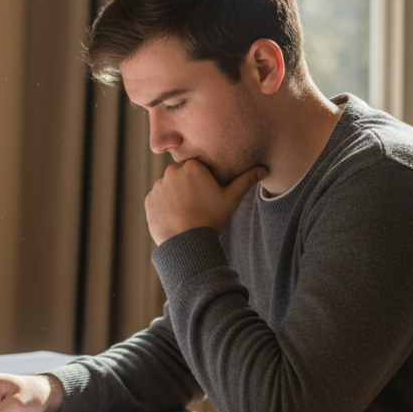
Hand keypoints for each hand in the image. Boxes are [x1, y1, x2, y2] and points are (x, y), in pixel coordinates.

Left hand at [145, 161, 265, 244]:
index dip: (203, 181)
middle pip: (182, 177)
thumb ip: (245, 180)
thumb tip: (263, 168)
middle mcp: (171, 172)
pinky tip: (175, 218)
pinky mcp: (149, 201)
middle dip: (188, 188)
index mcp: (192, 167)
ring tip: (186, 214)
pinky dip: (164, 208)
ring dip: (175, 197)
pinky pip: (157, 201)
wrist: (188, 244)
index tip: (207, 195)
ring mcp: (158, 187)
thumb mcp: (231, 199)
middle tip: (198, 206)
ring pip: (169, 188)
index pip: (197, 168)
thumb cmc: (212, 219)